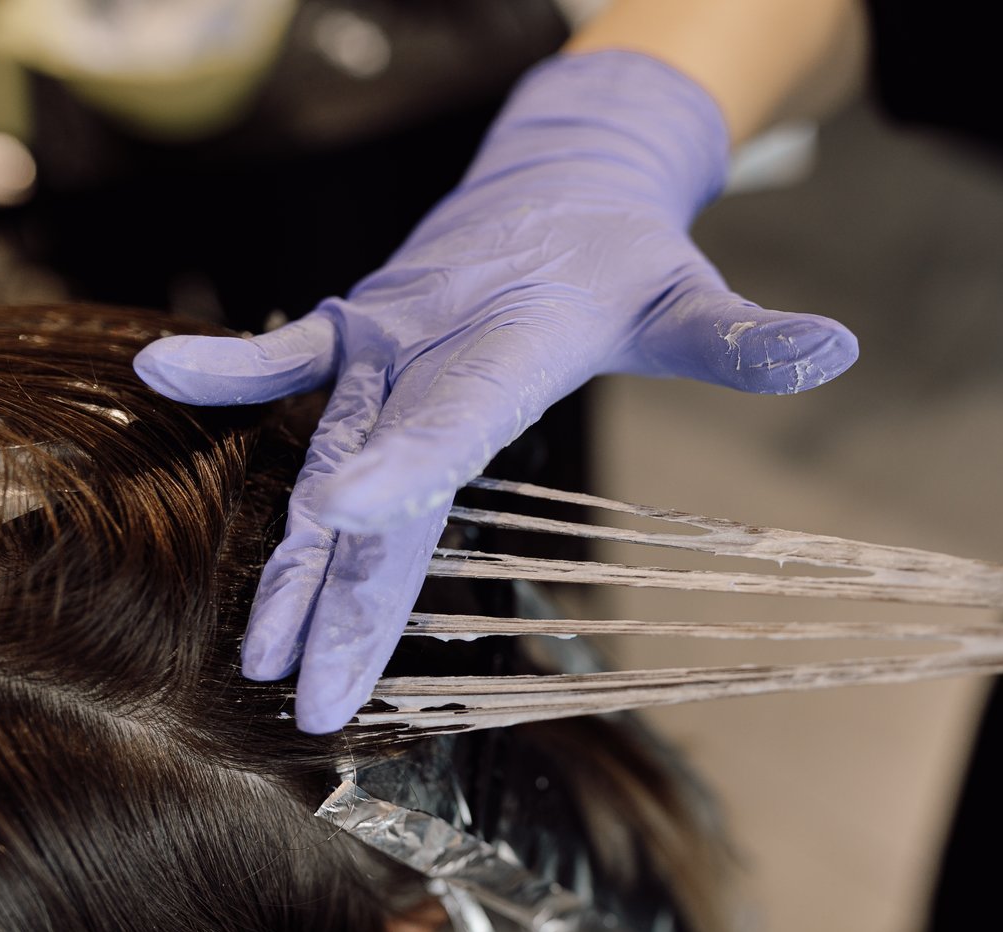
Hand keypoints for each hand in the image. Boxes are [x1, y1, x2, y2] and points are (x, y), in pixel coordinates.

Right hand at [133, 50, 856, 731]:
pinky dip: (234, 378)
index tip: (346, 513)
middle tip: (311, 685)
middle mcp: (433, 338)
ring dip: (291, 554)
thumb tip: (835, 347)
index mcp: (514, 336)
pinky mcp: (358, 336)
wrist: (560, 175)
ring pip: (324, 455)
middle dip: (342, 582)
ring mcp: (385, 339)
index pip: (460, 412)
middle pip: (383, 472)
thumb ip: (746, 334)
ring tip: (259, 649)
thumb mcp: (689, 296)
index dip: (406, 464)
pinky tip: (167, 378)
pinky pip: (289, 362)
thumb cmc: (625, 254)